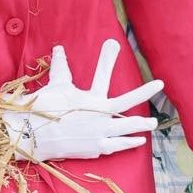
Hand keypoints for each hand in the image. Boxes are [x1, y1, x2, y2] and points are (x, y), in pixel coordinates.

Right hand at [1, 39, 161, 161]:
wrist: (32, 135)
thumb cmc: (44, 109)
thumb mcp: (55, 87)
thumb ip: (61, 67)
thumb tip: (59, 48)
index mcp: (91, 99)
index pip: (103, 75)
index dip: (109, 59)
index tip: (115, 43)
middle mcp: (100, 116)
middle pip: (127, 105)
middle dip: (144, 93)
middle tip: (160, 84)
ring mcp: (99, 134)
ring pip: (127, 129)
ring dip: (140, 126)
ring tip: (152, 124)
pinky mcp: (95, 149)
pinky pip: (116, 146)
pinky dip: (127, 143)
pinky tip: (137, 142)